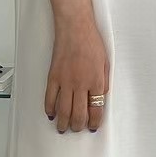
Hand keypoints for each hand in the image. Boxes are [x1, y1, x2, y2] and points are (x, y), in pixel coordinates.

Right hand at [45, 12, 109, 133]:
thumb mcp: (105, 63)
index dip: (94, 122)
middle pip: (79, 114)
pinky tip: (51, 114)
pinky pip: (50, 98)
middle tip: (78, 129)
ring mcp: (65, 81)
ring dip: (63, 122)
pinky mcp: (53, 76)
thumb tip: (101, 97)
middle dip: (79, 126)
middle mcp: (80, 84)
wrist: (75, 28)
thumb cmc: (91, 42)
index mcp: (96, 82)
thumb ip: (104, 82)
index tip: (92, 126)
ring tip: (63, 128)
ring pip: (63, 110)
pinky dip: (49, 109)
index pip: (96, 110)